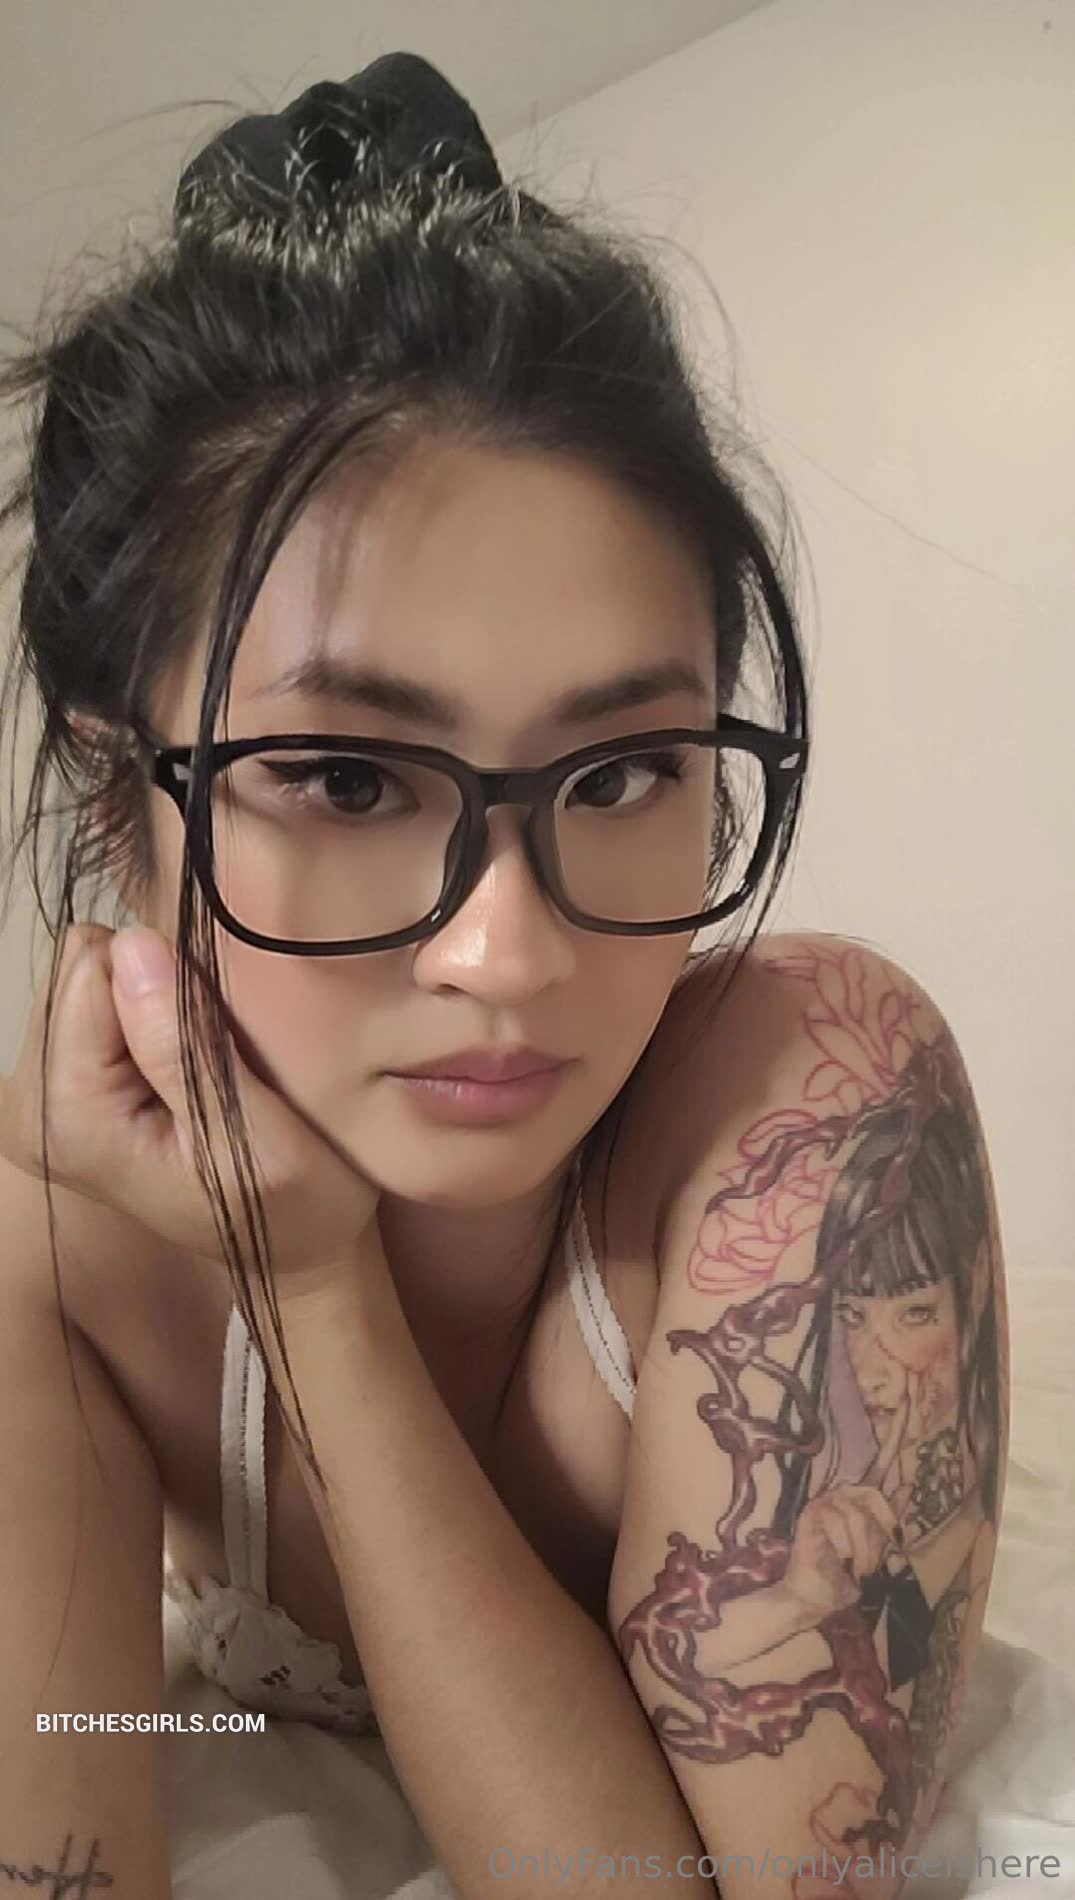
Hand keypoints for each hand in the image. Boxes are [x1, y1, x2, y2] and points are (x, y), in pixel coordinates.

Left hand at [0, 922, 382, 1305]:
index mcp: (69, 1119)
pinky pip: (94, 998)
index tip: (213, 1038)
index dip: (166, 984)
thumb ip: (184, 1048)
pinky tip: (179, 1061)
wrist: (292, 1246)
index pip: (91, 975)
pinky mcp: (60, 1090)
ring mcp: (41, 1100)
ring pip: (86, 975)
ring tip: (198, 1062)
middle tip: (209, 1054)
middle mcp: (31, 1109)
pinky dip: (146, 1010)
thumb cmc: (293, 1202)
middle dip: (152, 989)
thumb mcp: (257, 1135)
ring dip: (152, 1000)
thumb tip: (133, 946)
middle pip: (77, 969)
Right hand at [782, 1483, 899, 1617]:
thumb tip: (908, 1488)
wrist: (817, 1599)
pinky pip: (832, 1516)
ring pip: (853, 1511)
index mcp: (856, 1504)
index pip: (876, 1489)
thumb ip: (887, 1522)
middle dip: (875, 1534)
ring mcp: (822, 1505)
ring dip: (861, 1546)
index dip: (888, 1508)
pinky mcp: (808, 1516)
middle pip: (869, 1495)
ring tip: (858, 1568)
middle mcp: (839, 1498)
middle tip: (872, 1564)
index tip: (897, 1528)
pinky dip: (843, 1542)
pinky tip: (842, 1558)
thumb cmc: (846, 1577)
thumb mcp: (875, 1549)